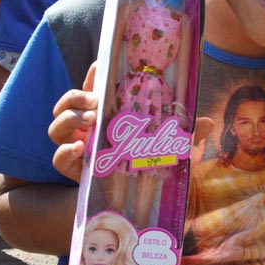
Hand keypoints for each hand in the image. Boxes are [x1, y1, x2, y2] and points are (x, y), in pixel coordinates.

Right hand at [50, 63, 214, 181]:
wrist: (126, 201)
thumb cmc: (145, 164)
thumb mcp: (166, 147)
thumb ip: (183, 134)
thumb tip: (208, 122)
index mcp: (107, 114)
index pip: (93, 87)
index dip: (93, 74)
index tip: (100, 64)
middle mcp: (87, 127)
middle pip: (66, 102)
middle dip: (76, 96)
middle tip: (96, 101)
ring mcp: (77, 146)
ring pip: (56, 126)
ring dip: (70, 119)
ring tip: (91, 121)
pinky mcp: (73, 169)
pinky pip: (57, 157)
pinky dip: (65, 151)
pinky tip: (81, 148)